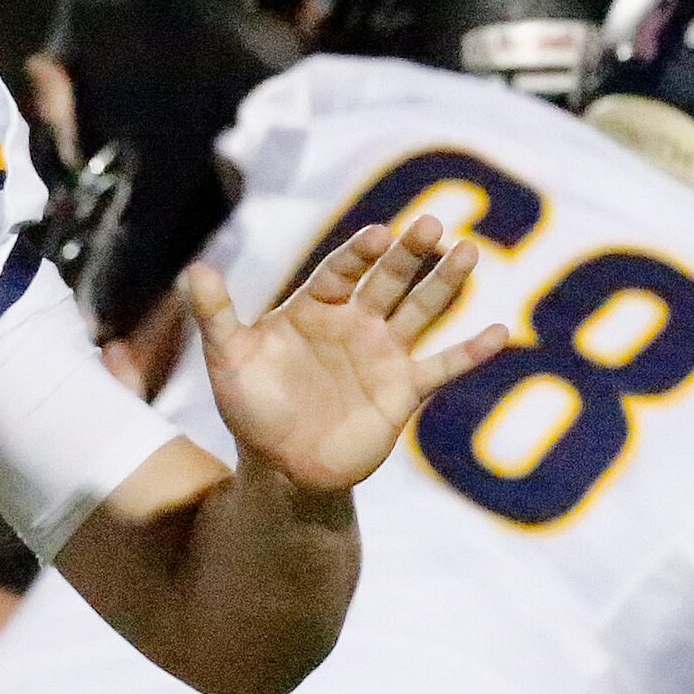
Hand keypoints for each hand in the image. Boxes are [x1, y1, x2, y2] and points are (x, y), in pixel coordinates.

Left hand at [185, 216, 507, 495]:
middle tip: (431, 225)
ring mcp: (383, 354)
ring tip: (468, 252)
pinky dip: (471, 352)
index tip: (377, 234)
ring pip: (421, 311)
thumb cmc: (252, 408)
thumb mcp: (229, 359)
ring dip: (445, 283)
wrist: (281, 468)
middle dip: (409, 253)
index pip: (341, 270)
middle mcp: (354, 323)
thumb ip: (216, 314)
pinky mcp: (404, 391)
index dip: (359, 253)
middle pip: (387, 280)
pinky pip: (443, 366)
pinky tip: (500, 333)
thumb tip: (194, 268)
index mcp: (314, 308)